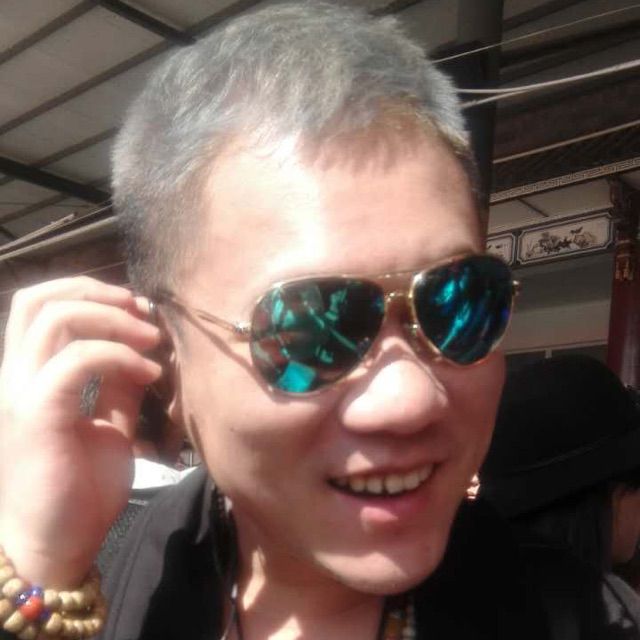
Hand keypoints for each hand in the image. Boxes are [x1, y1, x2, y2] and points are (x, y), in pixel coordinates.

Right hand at [0, 277, 161, 587]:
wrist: (56, 547)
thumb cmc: (79, 492)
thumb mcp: (109, 427)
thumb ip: (117, 388)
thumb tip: (141, 353)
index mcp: (30, 376)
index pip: (42, 306)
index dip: (92, 294)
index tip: (140, 311)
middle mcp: (15, 377)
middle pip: (40, 298)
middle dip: (98, 292)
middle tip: (143, 310)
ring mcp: (19, 393)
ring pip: (54, 317)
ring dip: (113, 318)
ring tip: (152, 339)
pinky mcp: (36, 415)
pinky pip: (76, 361)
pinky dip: (118, 356)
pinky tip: (150, 373)